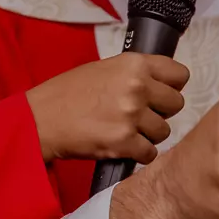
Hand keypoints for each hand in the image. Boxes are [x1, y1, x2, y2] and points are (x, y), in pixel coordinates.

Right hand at [26, 53, 189, 163]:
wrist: (39, 120)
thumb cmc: (67, 94)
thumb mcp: (103, 69)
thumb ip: (134, 74)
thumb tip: (161, 83)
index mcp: (133, 64)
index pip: (179, 75)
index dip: (172, 86)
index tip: (161, 93)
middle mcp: (136, 87)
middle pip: (176, 104)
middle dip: (161, 112)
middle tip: (140, 115)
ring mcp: (131, 115)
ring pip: (164, 131)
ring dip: (149, 135)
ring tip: (125, 130)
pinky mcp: (125, 142)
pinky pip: (150, 153)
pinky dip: (138, 153)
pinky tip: (122, 146)